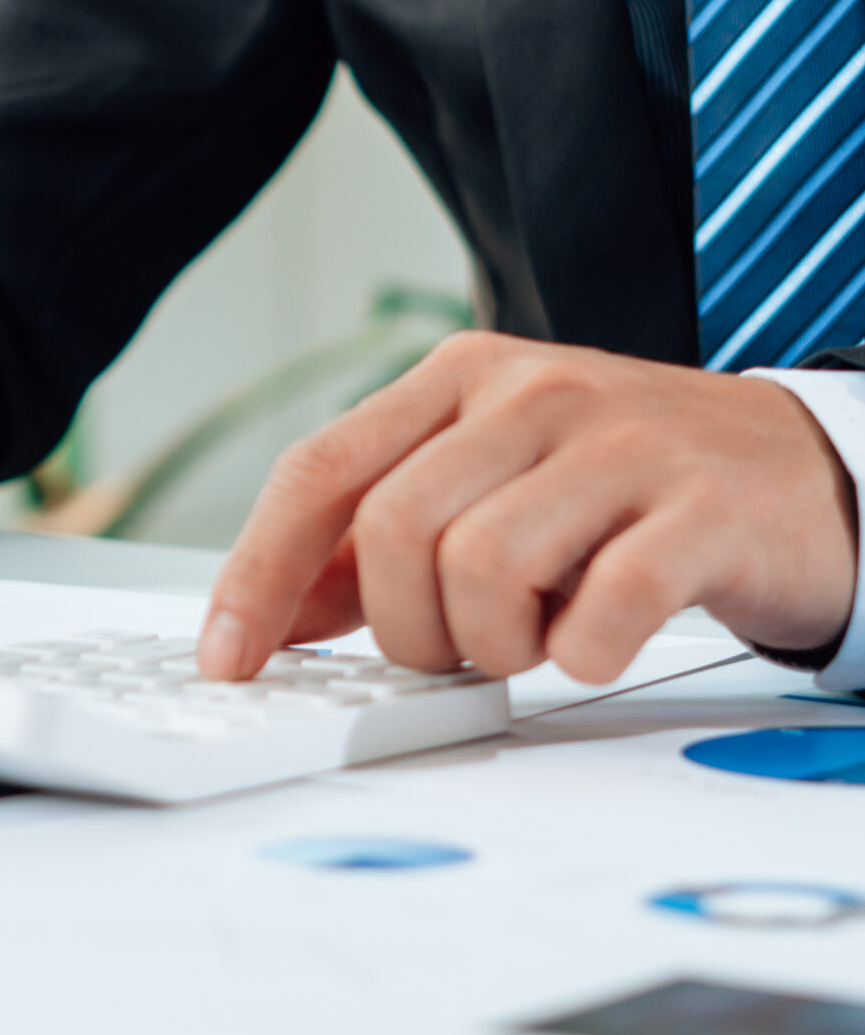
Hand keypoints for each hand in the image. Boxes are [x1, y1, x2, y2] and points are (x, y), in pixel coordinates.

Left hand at [197, 331, 858, 684]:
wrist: (806, 471)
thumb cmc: (625, 489)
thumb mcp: (489, 485)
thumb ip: (379, 538)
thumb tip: (277, 612)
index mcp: (459, 378)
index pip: (317, 470)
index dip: (258, 572)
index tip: (229, 657)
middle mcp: (530, 391)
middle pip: (390, 531)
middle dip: (404, 626)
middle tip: (457, 649)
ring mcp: (619, 442)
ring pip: (480, 566)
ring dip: (493, 642)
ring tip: (536, 636)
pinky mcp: (702, 507)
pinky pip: (602, 604)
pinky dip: (583, 652)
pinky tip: (596, 642)